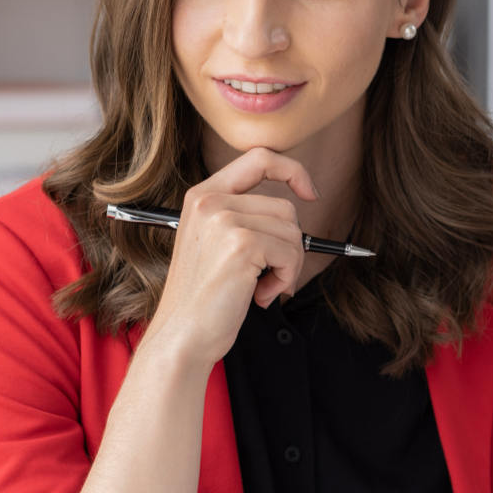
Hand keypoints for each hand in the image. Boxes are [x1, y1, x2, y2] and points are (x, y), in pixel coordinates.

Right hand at [139, 148, 316, 367]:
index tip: (309, 192)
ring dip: (287, 266)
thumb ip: (243, 217)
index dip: (292, 170)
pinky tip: (260, 295)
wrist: (183, 335)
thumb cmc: (202, 298)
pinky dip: (285, 279)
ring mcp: (225, 221)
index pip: (259, 158)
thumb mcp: (214, 243)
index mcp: (201, 195)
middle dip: (289, 245)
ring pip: (292, 232)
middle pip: (284, 206)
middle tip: (270, 275)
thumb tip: (296, 210)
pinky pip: (290, 253)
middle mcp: (210, 201)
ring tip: (260, 287)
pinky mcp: (242, 245)